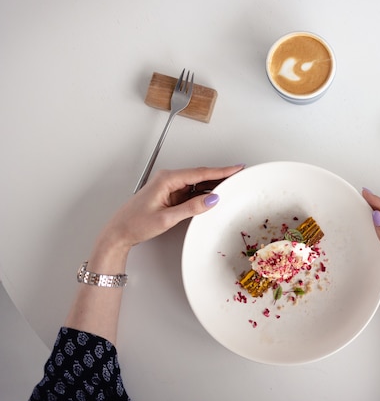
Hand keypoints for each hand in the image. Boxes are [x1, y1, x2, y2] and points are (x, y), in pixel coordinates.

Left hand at [96, 166, 244, 253]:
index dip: (221, 171)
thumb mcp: (166, 218)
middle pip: (200, 175)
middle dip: (220, 176)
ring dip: (213, 186)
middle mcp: (168, 179)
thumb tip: (212, 199)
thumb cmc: (135, 224)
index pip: (200, 173)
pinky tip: (214, 197)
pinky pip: (191, 191)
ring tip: (231, 186)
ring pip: (197, 184)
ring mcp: (169, 187)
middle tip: (239, 176)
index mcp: (166, 179)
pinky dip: (204, 194)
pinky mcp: (170, 195)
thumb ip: (191, 208)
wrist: (119, 232)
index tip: (236, 168)